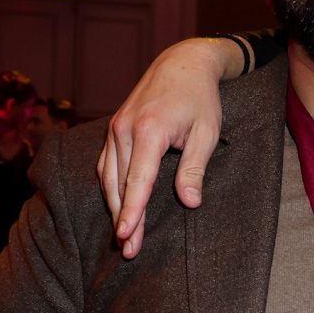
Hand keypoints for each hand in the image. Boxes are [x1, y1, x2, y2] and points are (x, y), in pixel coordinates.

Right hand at [97, 38, 237, 259]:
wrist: (182, 62)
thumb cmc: (200, 98)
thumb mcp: (207, 132)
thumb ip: (196, 168)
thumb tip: (190, 202)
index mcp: (149, 130)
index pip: (138, 181)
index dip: (132, 212)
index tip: (127, 236)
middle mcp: (125, 129)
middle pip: (119, 184)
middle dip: (123, 218)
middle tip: (129, 250)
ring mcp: (115, 127)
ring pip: (108, 177)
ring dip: (114, 207)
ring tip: (124, 237)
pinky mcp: (114, 128)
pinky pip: (106, 164)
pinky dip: (109, 188)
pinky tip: (117, 207)